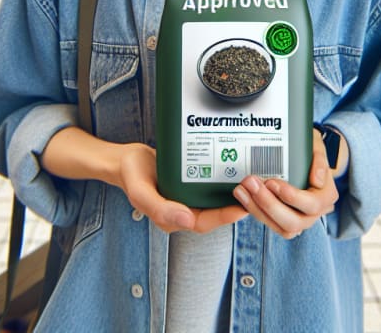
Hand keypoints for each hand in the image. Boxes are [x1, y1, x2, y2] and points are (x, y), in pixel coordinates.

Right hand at [119, 143, 247, 233]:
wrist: (125, 158)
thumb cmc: (131, 175)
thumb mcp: (141, 192)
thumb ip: (161, 209)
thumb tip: (187, 221)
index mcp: (174, 217)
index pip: (204, 222)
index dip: (224, 217)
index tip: (242, 209)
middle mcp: (185, 208)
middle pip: (215, 211)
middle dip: (235, 203)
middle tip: (254, 190)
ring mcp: (188, 194)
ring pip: (215, 196)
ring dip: (232, 190)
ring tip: (251, 179)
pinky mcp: (191, 179)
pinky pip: (209, 181)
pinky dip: (222, 176)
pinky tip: (235, 164)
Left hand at [231, 129, 338, 239]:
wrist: (303, 156)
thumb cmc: (309, 149)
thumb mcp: (316, 144)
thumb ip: (319, 157)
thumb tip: (317, 179)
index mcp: (326, 195)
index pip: (312, 204)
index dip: (292, 197)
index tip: (272, 182)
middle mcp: (315, 213)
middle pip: (294, 221)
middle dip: (269, 204)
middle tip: (250, 183)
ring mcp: (300, 220)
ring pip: (281, 227)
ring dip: (258, 209)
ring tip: (241, 190)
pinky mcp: (283, 221)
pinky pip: (270, 223)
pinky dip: (254, 210)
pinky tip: (242, 196)